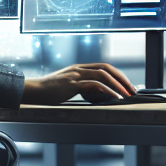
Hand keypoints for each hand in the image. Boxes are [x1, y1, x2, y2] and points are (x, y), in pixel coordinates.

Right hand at [22, 63, 136, 104]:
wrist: (33, 91)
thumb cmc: (48, 92)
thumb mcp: (66, 86)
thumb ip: (79, 86)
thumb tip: (94, 94)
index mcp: (79, 68)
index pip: (104, 67)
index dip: (117, 75)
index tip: (126, 85)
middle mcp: (79, 68)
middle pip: (107, 68)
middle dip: (122, 78)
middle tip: (132, 89)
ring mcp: (76, 75)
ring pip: (103, 75)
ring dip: (118, 85)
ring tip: (127, 94)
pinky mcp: (72, 84)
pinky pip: (95, 85)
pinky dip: (108, 91)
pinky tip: (115, 98)